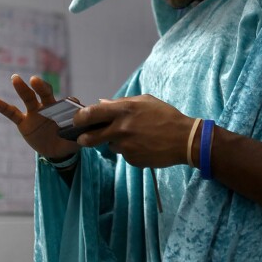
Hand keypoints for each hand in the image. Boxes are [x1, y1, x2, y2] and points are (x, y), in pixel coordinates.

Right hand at [0, 74, 80, 159]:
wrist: (57, 151)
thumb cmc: (70, 140)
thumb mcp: (78, 138)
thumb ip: (81, 132)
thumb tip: (85, 127)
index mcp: (62, 109)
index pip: (66, 101)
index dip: (68, 102)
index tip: (73, 102)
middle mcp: (48, 107)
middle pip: (44, 93)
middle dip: (41, 86)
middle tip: (35, 80)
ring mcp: (34, 113)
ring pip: (28, 98)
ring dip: (22, 88)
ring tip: (15, 78)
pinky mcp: (24, 123)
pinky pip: (12, 113)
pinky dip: (3, 107)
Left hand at [73, 94, 193, 167]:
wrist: (184, 139)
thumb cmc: (166, 116)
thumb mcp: (145, 101)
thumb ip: (121, 102)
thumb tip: (102, 103)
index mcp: (123, 110)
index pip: (91, 114)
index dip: (79, 118)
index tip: (77, 121)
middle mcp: (121, 129)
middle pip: (91, 137)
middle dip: (84, 138)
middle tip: (83, 138)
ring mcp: (126, 146)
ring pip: (110, 145)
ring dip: (116, 142)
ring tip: (136, 137)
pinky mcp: (132, 160)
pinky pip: (124, 155)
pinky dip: (130, 151)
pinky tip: (144, 145)